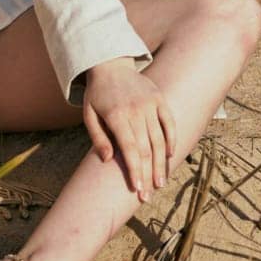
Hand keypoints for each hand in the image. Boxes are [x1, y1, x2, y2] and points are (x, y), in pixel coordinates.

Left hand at [80, 60, 177, 199]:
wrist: (111, 64)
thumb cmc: (97, 94)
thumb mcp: (89, 114)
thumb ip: (97, 137)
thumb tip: (106, 160)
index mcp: (116, 116)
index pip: (129, 149)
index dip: (134, 171)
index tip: (137, 190)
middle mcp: (136, 110)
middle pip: (146, 149)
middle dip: (147, 175)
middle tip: (147, 196)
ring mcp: (150, 104)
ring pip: (160, 139)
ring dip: (161, 164)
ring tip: (160, 182)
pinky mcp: (160, 99)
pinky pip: (170, 123)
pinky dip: (172, 140)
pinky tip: (170, 156)